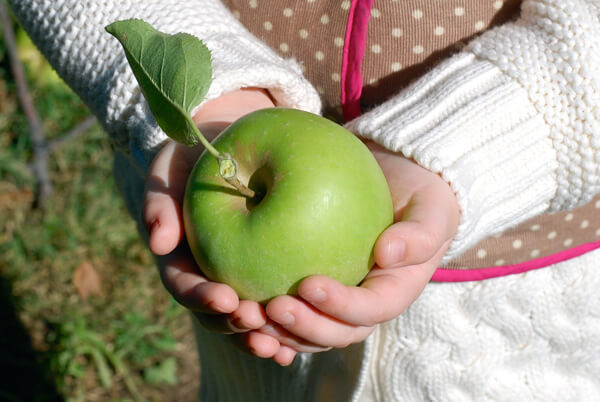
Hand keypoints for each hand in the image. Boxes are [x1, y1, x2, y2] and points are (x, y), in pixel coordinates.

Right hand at [143, 88, 297, 358]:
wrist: (235, 135)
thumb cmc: (197, 151)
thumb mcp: (171, 166)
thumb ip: (160, 200)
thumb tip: (159, 244)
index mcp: (183, 257)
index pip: (186, 286)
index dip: (202, 299)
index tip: (226, 299)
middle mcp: (213, 272)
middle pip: (220, 313)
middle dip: (237, 326)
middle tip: (259, 324)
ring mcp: (244, 274)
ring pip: (252, 316)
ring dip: (265, 334)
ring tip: (283, 344)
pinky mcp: (275, 267)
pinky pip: (285, 296)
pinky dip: (295, 318)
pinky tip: (316, 327)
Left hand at [261, 142, 459, 362]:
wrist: (395, 186)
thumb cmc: (418, 196)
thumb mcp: (431, 207)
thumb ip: (420, 233)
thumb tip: (388, 255)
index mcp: (393, 292)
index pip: (370, 310)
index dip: (341, 306)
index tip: (309, 284)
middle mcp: (363, 305)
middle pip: (335, 333)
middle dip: (304, 327)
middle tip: (271, 308)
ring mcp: (337, 301)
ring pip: (308, 332)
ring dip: (278, 332)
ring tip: (247, 315)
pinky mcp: (312, 291)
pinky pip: (290, 310)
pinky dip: (267, 318)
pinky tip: (238, 307)